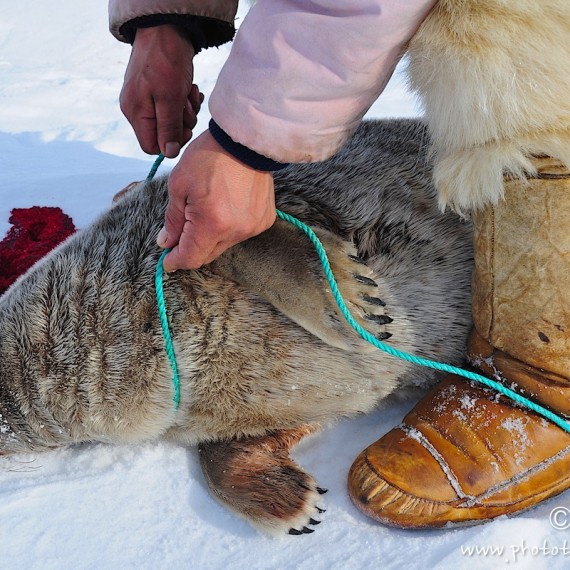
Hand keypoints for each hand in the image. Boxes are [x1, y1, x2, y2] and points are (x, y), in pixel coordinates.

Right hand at [120, 25, 201, 156]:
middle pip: (163, 135)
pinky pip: (173, 108)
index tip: (184, 127)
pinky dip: (185, 101)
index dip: (170, 142)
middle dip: (181, 124)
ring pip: (172, 122)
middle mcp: (137, 109)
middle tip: (188, 106)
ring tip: (189, 92)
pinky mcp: (156, 91)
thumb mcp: (171, 98)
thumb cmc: (167, 60)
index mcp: (135, 113)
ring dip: (186, 111)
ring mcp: (146, 100)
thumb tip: (168, 153)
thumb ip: (169, 127)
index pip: (151, 147)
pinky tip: (190, 89)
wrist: (167, 28)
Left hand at [157, 130, 275, 270]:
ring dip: (210, 237)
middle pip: (208, 255)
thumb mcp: (179, 185)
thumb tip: (166, 243)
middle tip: (179, 235)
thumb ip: (172, 220)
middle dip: (191, 249)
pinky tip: (224, 208)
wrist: (245, 140)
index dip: (176, 261)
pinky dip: (228, 228)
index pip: (191, 258)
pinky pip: (240, 234)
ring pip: (223, 245)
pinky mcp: (264, 220)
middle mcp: (236, 231)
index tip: (167, 260)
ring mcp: (253, 227)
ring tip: (204, 212)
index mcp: (212, 224)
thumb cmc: (209, 157)